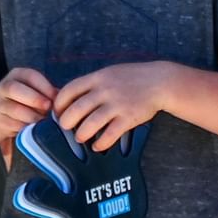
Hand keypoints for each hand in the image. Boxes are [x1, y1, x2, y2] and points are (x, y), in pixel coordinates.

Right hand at [0, 67, 56, 138]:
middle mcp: (4, 87)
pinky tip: (35, 127)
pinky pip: (14, 124)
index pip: (29, 76)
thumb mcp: (37, 90)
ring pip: (15, 109)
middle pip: (14, 89)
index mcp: (16, 75)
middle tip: (48, 107)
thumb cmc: (28, 98)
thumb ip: (48, 92)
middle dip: (34, 99)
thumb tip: (61, 98)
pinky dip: (27, 127)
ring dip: (32, 116)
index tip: (55, 97)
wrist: (4, 114)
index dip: (44, 86)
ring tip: (44, 120)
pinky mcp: (0, 121)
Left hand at [53, 62, 169, 150]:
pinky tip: (98, 145)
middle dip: (66, 123)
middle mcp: (105, 90)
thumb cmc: (132, 77)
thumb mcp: (110, 73)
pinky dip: (100, 143)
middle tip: (67, 127)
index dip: (59, 104)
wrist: (159, 81)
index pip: (69, 91)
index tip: (58, 112)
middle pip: (75, 110)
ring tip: (81, 137)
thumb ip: (92, 84)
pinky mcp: (128, 118)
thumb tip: (69, 97)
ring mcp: (117, 104)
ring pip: (89, 125)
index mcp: (98, 77)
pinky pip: (108, 136)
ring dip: (81, 135)